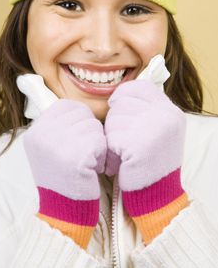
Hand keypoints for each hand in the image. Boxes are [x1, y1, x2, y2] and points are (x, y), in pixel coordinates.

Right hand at [24, 99, 106, 247]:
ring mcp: (57, 144)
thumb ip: (60, 126)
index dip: (80, 119)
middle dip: (90, 132)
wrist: (64, 210)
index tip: (78, 138)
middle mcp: (42, 134)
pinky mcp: (75, 156)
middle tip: (84, 153)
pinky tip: (94, 169)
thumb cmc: (63, 176)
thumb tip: (81, 109)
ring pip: (94, 126)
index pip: (67, 105)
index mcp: (35, 131)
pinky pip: (100, 141)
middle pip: (83, 114)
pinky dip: (103, 155)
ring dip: (98, 144)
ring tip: (87, 162)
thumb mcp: (50, 147)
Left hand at [104, 79, 187, 243]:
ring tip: (122, 154)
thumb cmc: (151, 162)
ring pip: (114, 120)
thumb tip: (115, 97)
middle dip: (115, 122)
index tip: (115, 105)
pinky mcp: (140, 145)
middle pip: (123, 104)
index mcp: (171, 111)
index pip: (141, 87)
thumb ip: (144, 111)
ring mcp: (155, 130)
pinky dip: (111, 151)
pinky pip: (112, 137)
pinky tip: (120, 162)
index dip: (123, 94)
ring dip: (111, 138)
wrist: (157, 194)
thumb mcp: (157, 130)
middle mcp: (167, 117)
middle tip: (122, 141)